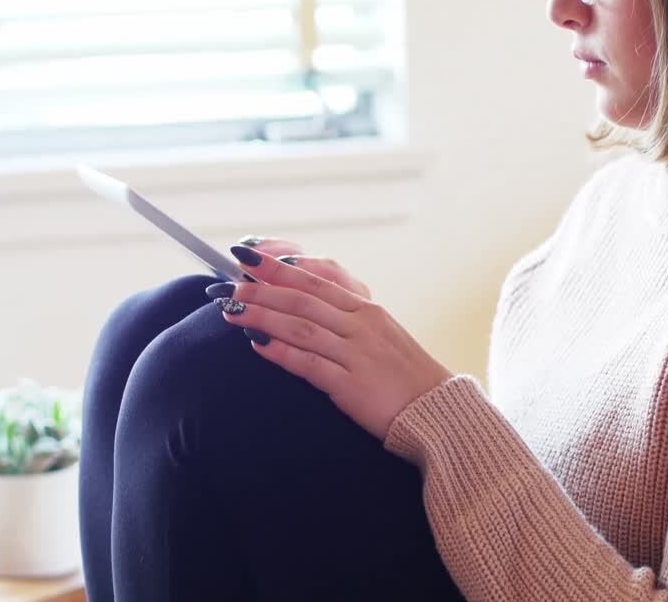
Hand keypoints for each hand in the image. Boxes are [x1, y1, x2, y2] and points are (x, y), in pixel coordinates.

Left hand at [208, 245, 453, 443]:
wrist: (438, 411)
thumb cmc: (407, 377)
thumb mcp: (381, 337)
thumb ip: (347, 321)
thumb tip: (304, 311)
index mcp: (367, 310)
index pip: (316, 279)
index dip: (277, 266)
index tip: (248, 256)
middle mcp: (362, 325)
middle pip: (302, 298)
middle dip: (261, 288)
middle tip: (229, 284)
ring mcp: (357, 353)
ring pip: (301, 325)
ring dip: (262, 315)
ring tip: (231, 309)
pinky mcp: (353, 385)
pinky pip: (309, 363)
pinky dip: (281, 351)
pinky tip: (256, 345)